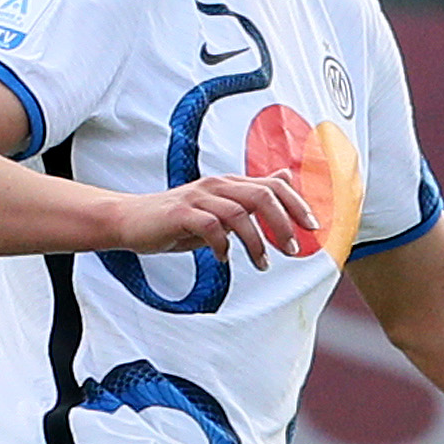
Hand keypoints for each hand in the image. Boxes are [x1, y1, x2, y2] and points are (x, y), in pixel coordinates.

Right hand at [108, 173, 319, 268]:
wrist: (130, 220)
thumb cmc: (176, 219)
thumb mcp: (219, 208)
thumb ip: (251, 197)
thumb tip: (285, 180)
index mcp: (229, 184)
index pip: (272, 186)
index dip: (297, 204)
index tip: (312, 227)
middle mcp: (217, 185)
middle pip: (262, 195)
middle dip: (283, 223)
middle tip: (293, 249)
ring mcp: (198, 197)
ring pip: (239, 212)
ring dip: (256, 242)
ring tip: (262, 263)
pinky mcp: (181, 213)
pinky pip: (210, 227)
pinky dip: (222, 245)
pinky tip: (223, 259)